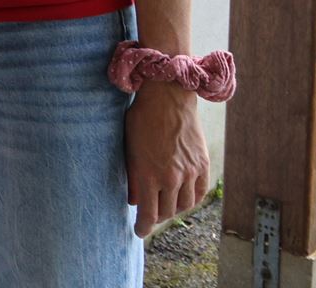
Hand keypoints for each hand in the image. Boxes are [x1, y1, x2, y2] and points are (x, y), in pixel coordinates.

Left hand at [126, 81, 210, 235]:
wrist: (168, 99)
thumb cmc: (141, 120)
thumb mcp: (129, 148)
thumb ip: (132, 176)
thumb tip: (133, 200)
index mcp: (148, 174)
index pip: (147, 212)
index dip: (143, 226)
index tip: (139, 231)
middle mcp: (170, 177)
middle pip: (166, 211)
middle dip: (156, 216)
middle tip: (150, 215)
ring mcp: (189, 172)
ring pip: (184, 205)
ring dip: (173, 209)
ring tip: (165, 206)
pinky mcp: (202, 165)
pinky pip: (198, 193)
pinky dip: (190, 199)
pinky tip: (182, 198)